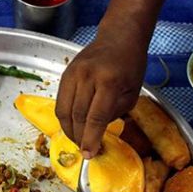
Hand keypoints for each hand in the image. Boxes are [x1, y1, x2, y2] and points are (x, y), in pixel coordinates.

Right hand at [55, 22, 147, 157]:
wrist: (118, 37)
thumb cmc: (130, 65)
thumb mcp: (132, 92)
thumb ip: (115, 113)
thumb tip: (97, 132)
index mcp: (109, 81)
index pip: (96, 117)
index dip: (91, 138)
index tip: (90, 154)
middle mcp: (88, 76)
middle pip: (77, 116)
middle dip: (79, 137)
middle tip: (84, 150)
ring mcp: (74, 74)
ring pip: (64, 110)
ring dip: (69, 130)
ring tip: (77, 139)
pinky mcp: (65, 74)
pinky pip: (60, 101)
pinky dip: (64, 117)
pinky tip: (72, 125)